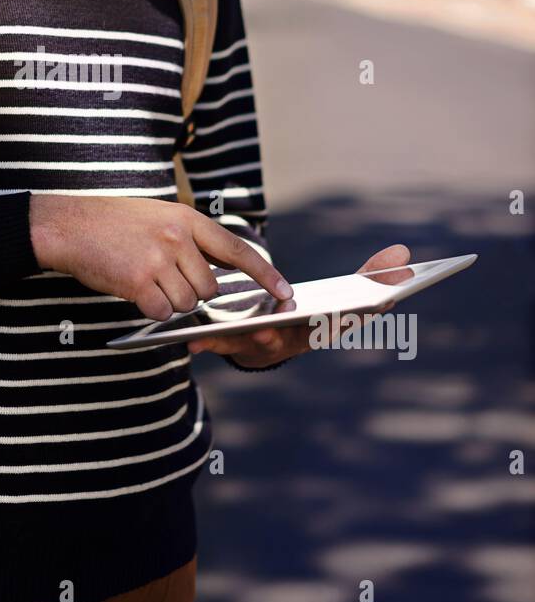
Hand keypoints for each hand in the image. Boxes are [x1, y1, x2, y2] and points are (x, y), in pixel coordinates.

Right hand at [29, 193, 292, 321]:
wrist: (69, 226)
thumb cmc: (112, 224)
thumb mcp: (157, 218)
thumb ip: (187, 240)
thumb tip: (212, 277)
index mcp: (187, 220)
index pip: (237, 250)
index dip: (265, 273)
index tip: (285, 291)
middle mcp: (178, 239)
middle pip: (209, 288)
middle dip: (191, 292)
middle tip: (162, 278)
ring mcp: (159, 260)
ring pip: (187, 304)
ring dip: (167, 301)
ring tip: (142, 278)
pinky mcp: (139, 283)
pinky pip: (162, 312)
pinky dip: (149, 309)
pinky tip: (132, 289)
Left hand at [186, 243, 411, 366]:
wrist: (259, 347)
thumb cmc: (303, 318)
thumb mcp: (340, 294)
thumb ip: (372, 275)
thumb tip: (405, 254)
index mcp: (325, 327)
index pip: (351, 318)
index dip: (368, 309)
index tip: (387, 298)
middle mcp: (299, 340)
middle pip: (313, 333)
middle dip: (321, 324)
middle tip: (328, 314)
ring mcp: (268, 345)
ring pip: (268, 341)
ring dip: (267, 336)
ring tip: (268, 326)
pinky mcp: (236, 346)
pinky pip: (223, 345)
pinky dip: (210, 343)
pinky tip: (195, 340)